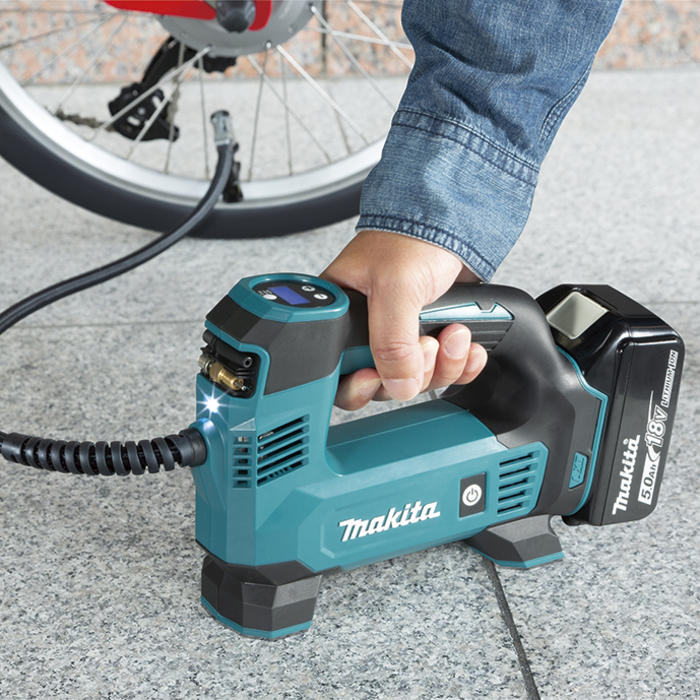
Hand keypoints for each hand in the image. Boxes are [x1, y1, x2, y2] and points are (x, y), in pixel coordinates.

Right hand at [322, 230, 487, 409]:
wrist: (455, 221)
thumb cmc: (411, 237)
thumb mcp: (395, 288)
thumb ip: (391, 341)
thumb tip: (398, 384)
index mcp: (339, 315)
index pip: (338, 372)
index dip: (360, 383)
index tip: (378, 377)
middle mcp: (366, 331)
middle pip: (382, 382)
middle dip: (412, 371)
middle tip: (425, 344)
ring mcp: (400, 336)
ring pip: (416, 379)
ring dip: (442, 363)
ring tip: (453, 332)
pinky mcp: (428, 337)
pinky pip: (443, 370)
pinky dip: (460, 363)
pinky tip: (466, 345)